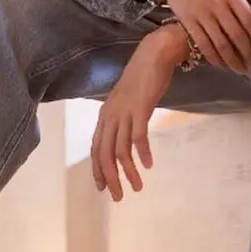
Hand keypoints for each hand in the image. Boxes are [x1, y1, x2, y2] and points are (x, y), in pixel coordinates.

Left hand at [91, 23, 186, 200]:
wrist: (155, 54)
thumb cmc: (144, 76)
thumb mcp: (128, 100)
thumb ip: (124, 117)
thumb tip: (127, 134)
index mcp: (105, 114)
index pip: (96, 148)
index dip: (98, 170)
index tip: (104, 187)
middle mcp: (110, 115)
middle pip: (104, 154)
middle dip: (110, 178)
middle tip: (119, 197)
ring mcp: (124, 112)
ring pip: (120, 150)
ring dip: (128, 172)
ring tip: (137, 187)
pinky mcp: (140, 109)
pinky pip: (138, 137)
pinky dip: (142, 153)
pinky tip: (149, 165)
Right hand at [163, 0, 250, 73]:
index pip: (248, 20)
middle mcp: (217, 3)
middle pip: (236, 34)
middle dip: (247, 52)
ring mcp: (201, 13)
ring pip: (220, 42)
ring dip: (232, 59)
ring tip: (240, 69)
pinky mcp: (188, 21)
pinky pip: (203, 43)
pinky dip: (213, 57)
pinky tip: (221, 64)